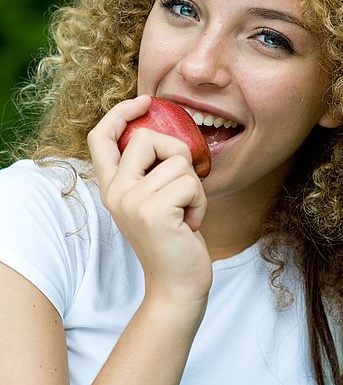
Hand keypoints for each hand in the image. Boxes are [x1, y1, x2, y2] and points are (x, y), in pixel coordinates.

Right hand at [87, 95, 211, 306]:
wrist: (177, 284)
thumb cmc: (173, 238)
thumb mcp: (153, 200)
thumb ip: (150, 170)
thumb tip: (166, 134)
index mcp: (112, 186)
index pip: (100, 137)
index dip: (120, 112)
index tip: (147, 100)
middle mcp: (115, 192)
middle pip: (147, 137)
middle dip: (177, 155)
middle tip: (181, 189)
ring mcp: (131, 201)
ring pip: (177, 161)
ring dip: (193, 187)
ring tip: (184, 213)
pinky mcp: (153, 211)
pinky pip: (190, 183)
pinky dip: (200, 202)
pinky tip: (189, 224)